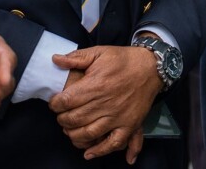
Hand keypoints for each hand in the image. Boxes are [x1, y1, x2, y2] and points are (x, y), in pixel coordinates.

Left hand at [49, 45, 160, 162]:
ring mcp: (117, 117)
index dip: (56, 104)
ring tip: (70, 130)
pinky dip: (100, 151)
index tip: (54, 104)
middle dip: (62, 120)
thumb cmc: (123, 59)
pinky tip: (88, 153)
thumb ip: (76, 57)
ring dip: (74, 135)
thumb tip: (55, 59)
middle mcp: (105, 103)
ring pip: (89, 133)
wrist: (151, 67)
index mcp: (95, 85)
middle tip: (61, 116)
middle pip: (75, 119)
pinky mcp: (129, 125)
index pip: (67, 100)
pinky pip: (113, 143)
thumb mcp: (99, 52)